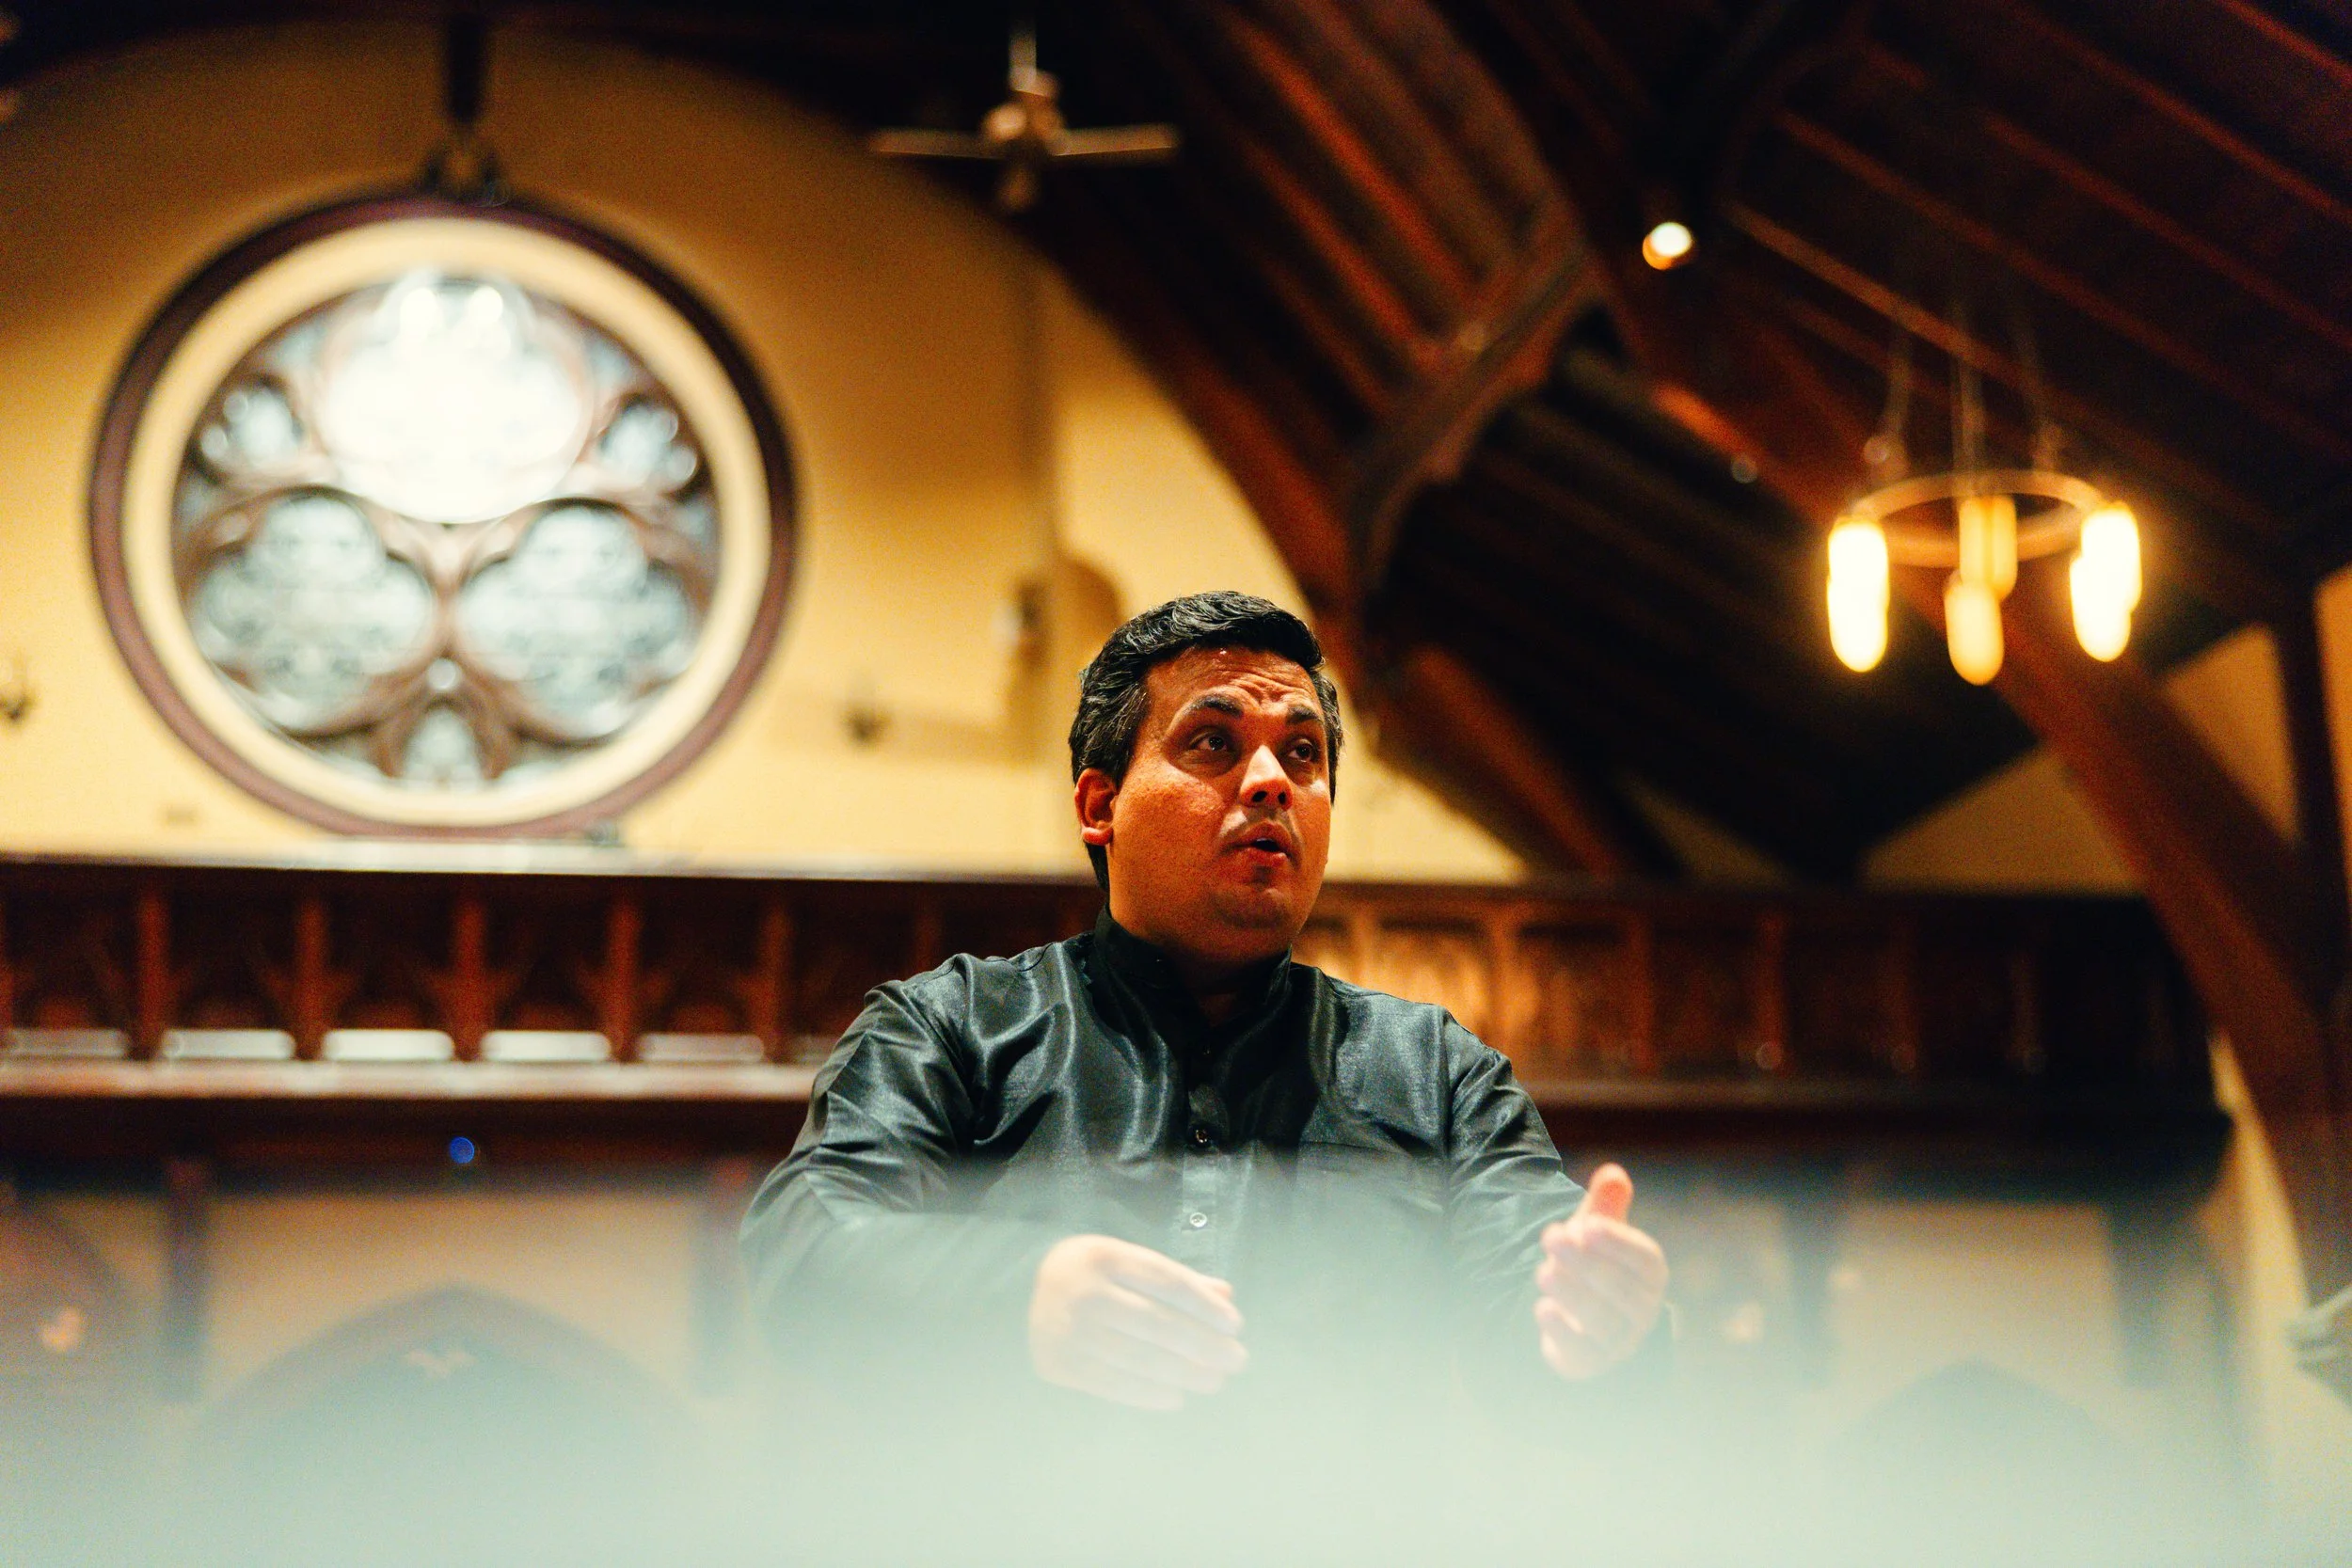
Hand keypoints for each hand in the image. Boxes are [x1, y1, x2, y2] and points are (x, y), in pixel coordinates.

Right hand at [1029, 1234, 1246, 1410]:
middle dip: (1205, 1346)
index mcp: (1104, 1255)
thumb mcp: (1128, 1263)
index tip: (1235, 1326)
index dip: (1205, 1306)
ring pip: (1140, 1359)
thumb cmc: (1091, 1277)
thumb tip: (1226, 1297)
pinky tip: (1177, 1397)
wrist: (1022, 1298)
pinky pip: (1114, 1385)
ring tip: (1214, 1381)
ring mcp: (1069, 1330)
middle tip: (1236, 1361)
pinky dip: (1150, 1394)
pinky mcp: (1059, 1365)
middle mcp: (1084, 1291)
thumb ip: (1176, 1279)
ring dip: (1186, 1374)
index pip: (1167, 1283)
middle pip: (1158, 1324)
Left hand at [1534, 1163, 1667, 1379]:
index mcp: (1650, 1274)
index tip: (1586, 1224)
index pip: (1645, 1260)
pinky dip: (1563, 1331)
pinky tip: (1543, 1308)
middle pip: (1621, 1290)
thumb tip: (1612, 1172)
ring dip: (1573, 1295)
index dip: (1617, 1243)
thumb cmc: (1592, 1262)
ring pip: (1603, 1321)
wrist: (1576, 1316)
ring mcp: (1620, 1340)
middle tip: (1552, 1237)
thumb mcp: (1596, 1231)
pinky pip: (1584, 1352)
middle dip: (1586, 1263)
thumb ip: (1605, 1204)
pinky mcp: (1592, 1361)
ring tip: (1544, 1271)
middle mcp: (1642, 1309)